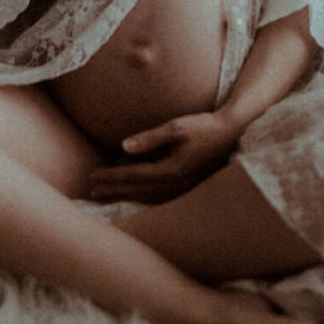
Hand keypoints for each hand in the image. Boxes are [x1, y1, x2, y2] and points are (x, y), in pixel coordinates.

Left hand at [88, 111, 240, 202]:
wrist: (231, 133)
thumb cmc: (203, 126)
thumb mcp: (176, 127)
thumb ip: (150, 138)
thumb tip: (123, 146)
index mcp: (171, 170)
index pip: (134, 175)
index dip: (112, 176)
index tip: (93, 176)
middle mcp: (176, 184)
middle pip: (138, 191)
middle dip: (114, 190)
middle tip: (92, 191)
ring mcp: (182, 188)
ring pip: (147, 197)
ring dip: (125, 195)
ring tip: (107, 195)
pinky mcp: (186, 186)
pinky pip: (158, 196)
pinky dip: (141, 196)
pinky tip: (133, 193)